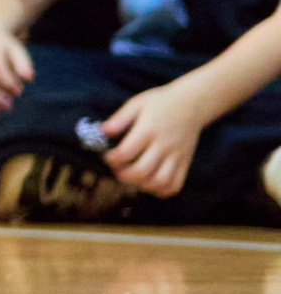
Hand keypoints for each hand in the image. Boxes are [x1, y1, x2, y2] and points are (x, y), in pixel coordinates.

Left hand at [100, 84, 207, 198]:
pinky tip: (150, 184)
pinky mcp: (185, 163)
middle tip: (116, 170)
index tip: (106, 156)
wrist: (192, 104)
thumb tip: (102, 131)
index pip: (127, 152)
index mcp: (149, 129)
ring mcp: (176, 156)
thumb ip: (119, 119)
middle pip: (143, 171)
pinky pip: (176, 184)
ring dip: (142, 185)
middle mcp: (164, 145)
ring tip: (133, 178)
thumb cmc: (160, 103)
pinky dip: (162, 190)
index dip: (112, 159)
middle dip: (124, 176)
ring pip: (161, 181)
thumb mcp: (137, 104)